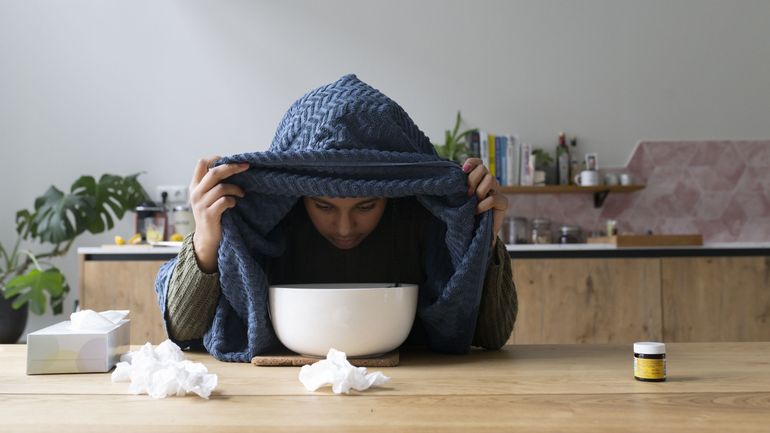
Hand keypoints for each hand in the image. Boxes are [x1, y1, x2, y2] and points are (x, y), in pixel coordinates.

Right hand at [190, 156, 248, 272]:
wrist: (206, 239)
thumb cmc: (211, 215)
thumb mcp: (207, 197)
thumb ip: (213, 184)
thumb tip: (232, 167)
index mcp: (195, 186)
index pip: (201, 164)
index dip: (215, 158)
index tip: (230, 159)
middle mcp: (196, 193)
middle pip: (214, 172)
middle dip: (232, 167)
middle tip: (246, 166)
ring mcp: (201, 204)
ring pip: (221, 187)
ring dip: (236, 189)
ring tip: (242, 193)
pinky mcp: (209, 215)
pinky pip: (225, 201)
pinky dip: (233, 201)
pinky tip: (234, 204)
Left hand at [462, 158, 507, 246]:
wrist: (474, 234)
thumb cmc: (464, 214)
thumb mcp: (458, 198)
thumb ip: (459, 187)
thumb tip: (452, 176)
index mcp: (478, 178)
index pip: (478, 163)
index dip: (472, 163)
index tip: (463, 170)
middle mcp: (488, 182)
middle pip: (483, 169)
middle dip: (472, 179)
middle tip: (466, 194)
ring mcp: (497, 191)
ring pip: (490, 179)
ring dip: (479, 191)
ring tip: (472, 202)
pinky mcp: (503, 203)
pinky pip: (493, 198)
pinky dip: (483, 205)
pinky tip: (477, 211)